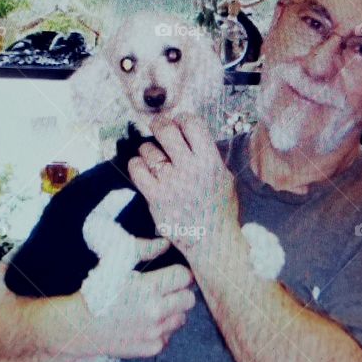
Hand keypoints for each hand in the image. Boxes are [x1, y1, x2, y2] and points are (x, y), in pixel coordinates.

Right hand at [83, 260, 195, 358]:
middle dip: (180, 292)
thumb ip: (143, 250)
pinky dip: (162, 329)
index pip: (184, 277)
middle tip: (165, 291)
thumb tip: (165, 244)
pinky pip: (170, 336)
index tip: (171, 274)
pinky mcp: (152, 348)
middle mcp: (156, 311)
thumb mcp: (115, 263)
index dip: (179, 273)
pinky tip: (147, 323)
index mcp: (149, 288)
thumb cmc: (98, 290)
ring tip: (154, 307)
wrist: (81, 326)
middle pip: (189, 299)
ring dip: (173, 311)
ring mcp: (155, 332)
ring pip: (182, 318)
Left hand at [128, 115, 238, 253]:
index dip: (183, 119)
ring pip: (148, 149)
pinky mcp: (155, 198)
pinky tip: (143, 168)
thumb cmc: (219, 209)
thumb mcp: (224, 177)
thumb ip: (209, 155)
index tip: (179, 124)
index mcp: (210, 162)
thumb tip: (189, 132)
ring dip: (148, 148)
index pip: (192, 123)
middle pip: (166, 130)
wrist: (212, 242)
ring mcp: (171, 184)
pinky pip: (137, 169)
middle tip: (159, 129)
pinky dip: (137, 164)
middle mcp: (190, 169)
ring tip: (154, 156)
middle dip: (160, 125)